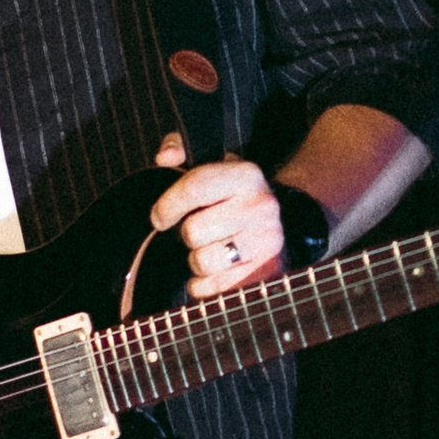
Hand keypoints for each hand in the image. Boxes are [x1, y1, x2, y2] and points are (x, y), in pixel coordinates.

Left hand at [149, 137, 283, 297]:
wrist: (279, 224)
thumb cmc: (230, 196)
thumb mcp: (210, 163)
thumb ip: (179, 150)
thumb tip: (165, 158)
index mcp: (246, 175)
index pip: (195, 187)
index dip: (167, 205)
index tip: (158, 217)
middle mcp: (261, 207)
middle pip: (193, 231)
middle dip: (186, 235)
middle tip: (196, 232)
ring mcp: (267, 243)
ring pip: (202, 261)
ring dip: (196, 260)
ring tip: (208, 250)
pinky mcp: (266, 274)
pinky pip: (214, 288)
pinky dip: (204, 284)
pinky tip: (214, 271)